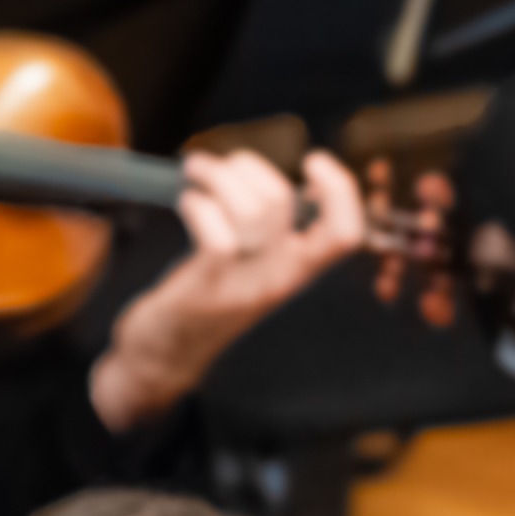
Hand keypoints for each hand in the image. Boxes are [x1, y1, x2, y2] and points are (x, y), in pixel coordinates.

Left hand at [98, 145, 378, 427]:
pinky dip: (198, 206)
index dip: (342, 190)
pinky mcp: (209, 290)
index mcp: (298, 268)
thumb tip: (266, 174)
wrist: (169, 353)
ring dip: (215, 176)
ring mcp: (246, 285)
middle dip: (247, 166)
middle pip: (282, 203)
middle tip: (217, 166)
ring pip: (250, 212)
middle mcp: (280, 278)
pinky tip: (187, 201)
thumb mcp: (254, 261)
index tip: (315, 161)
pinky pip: (216, 238)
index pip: (345, 233)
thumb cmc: (208, 293)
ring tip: (195, 172)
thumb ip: (271, 226)